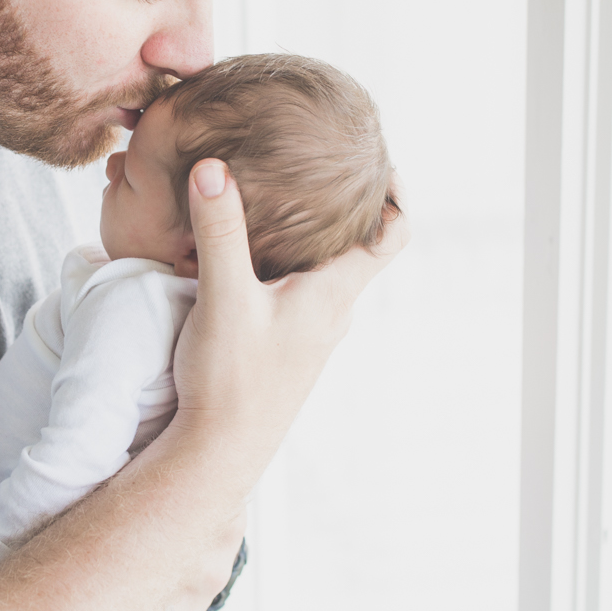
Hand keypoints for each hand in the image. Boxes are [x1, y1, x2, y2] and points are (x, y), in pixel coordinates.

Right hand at [169, 162, 407, 498]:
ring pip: (327, 269)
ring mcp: (311, 332)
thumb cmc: (230, 382)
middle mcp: (333, 311)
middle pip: (360, 245)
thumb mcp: (223, 298)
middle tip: (324, 158)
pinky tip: (251, 250)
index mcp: (335, 293)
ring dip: (313, 232)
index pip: (395, 234)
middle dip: (348, 200)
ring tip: (286, 192)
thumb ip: (220, 231)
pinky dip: (287, 260)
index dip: (398, 191)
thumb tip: (213, 167)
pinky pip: (299, 290)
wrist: (216, 455)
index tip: (380, 156)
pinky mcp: (285, 347)